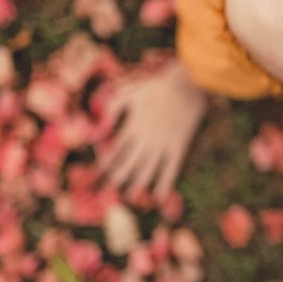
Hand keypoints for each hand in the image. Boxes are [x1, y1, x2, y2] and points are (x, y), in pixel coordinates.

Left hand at [96, 58, 208, 201]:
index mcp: (133, 126)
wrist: (187, 84)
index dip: (104, 164)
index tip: (95, 175)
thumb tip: (101, 125)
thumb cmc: (158, 85)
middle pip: (128, 164)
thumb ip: (113, 106)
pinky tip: (159, 197)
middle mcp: (146, 140)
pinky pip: (171, 169)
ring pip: (147, 170)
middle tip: (106, 192)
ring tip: (130, 196)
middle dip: (116, 179)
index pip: (114, 151)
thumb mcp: (129, 90)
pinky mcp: (179, 146)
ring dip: (137, 184)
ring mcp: (163, 144)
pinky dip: (165, 184)